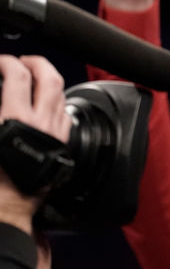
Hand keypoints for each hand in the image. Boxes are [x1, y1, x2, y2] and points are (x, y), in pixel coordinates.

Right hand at [0, 55, 71, 233]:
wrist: (11, 207)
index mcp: (16, 118)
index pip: (17, 76)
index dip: (7, 62)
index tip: (1, 61)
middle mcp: (42, 122)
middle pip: (49, 78)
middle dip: (36, 62)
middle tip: (23, 60)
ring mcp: (56, 132)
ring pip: (61, 94)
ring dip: (48, 79)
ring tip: (34, 76)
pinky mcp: (62, 144)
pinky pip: (64, 114)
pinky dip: (56, 101)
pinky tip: (46, 102)